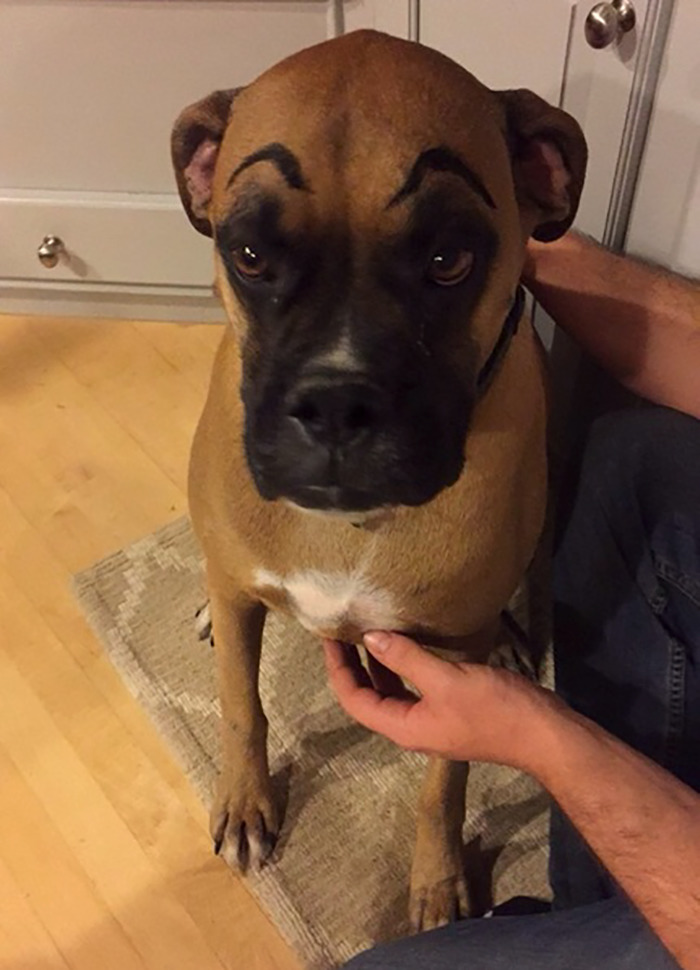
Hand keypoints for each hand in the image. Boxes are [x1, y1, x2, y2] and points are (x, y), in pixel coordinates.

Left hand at [323, 631, 556, 768]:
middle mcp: (411, 727)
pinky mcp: (449, 709)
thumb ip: (406, 659)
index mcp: (402, 726)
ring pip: (391, 691)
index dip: (338, 669)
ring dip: (376, 664)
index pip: (354, 700)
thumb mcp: (446, 680)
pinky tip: (406, 642)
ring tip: (367, 631)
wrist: (544, 734)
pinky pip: (413, 687)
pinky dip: (402, 665)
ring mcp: (431, 720)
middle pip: (368, 697)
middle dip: (352, 665)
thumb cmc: (493, 709)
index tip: (329, 637)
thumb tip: (369, 638)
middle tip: (342, 630)